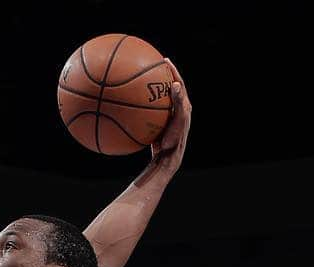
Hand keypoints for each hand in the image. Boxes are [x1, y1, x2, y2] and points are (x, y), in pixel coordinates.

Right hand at [149, 58, 190, 175]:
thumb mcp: (178, 120)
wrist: (167, 157)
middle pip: (167, 88)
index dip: (172, 71)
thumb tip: (175, 84)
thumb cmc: (174, 140)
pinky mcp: (157, 124)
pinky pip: (148, 111)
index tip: (164, 60)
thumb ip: (178, 102)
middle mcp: (175, 109)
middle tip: (151, 65)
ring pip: (156, 100)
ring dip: (149, 90)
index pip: (178, 83)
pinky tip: (129, 103)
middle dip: (160, 76)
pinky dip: (140, 106)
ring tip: (140, 80)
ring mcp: (166, 117)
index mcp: (183, 106)